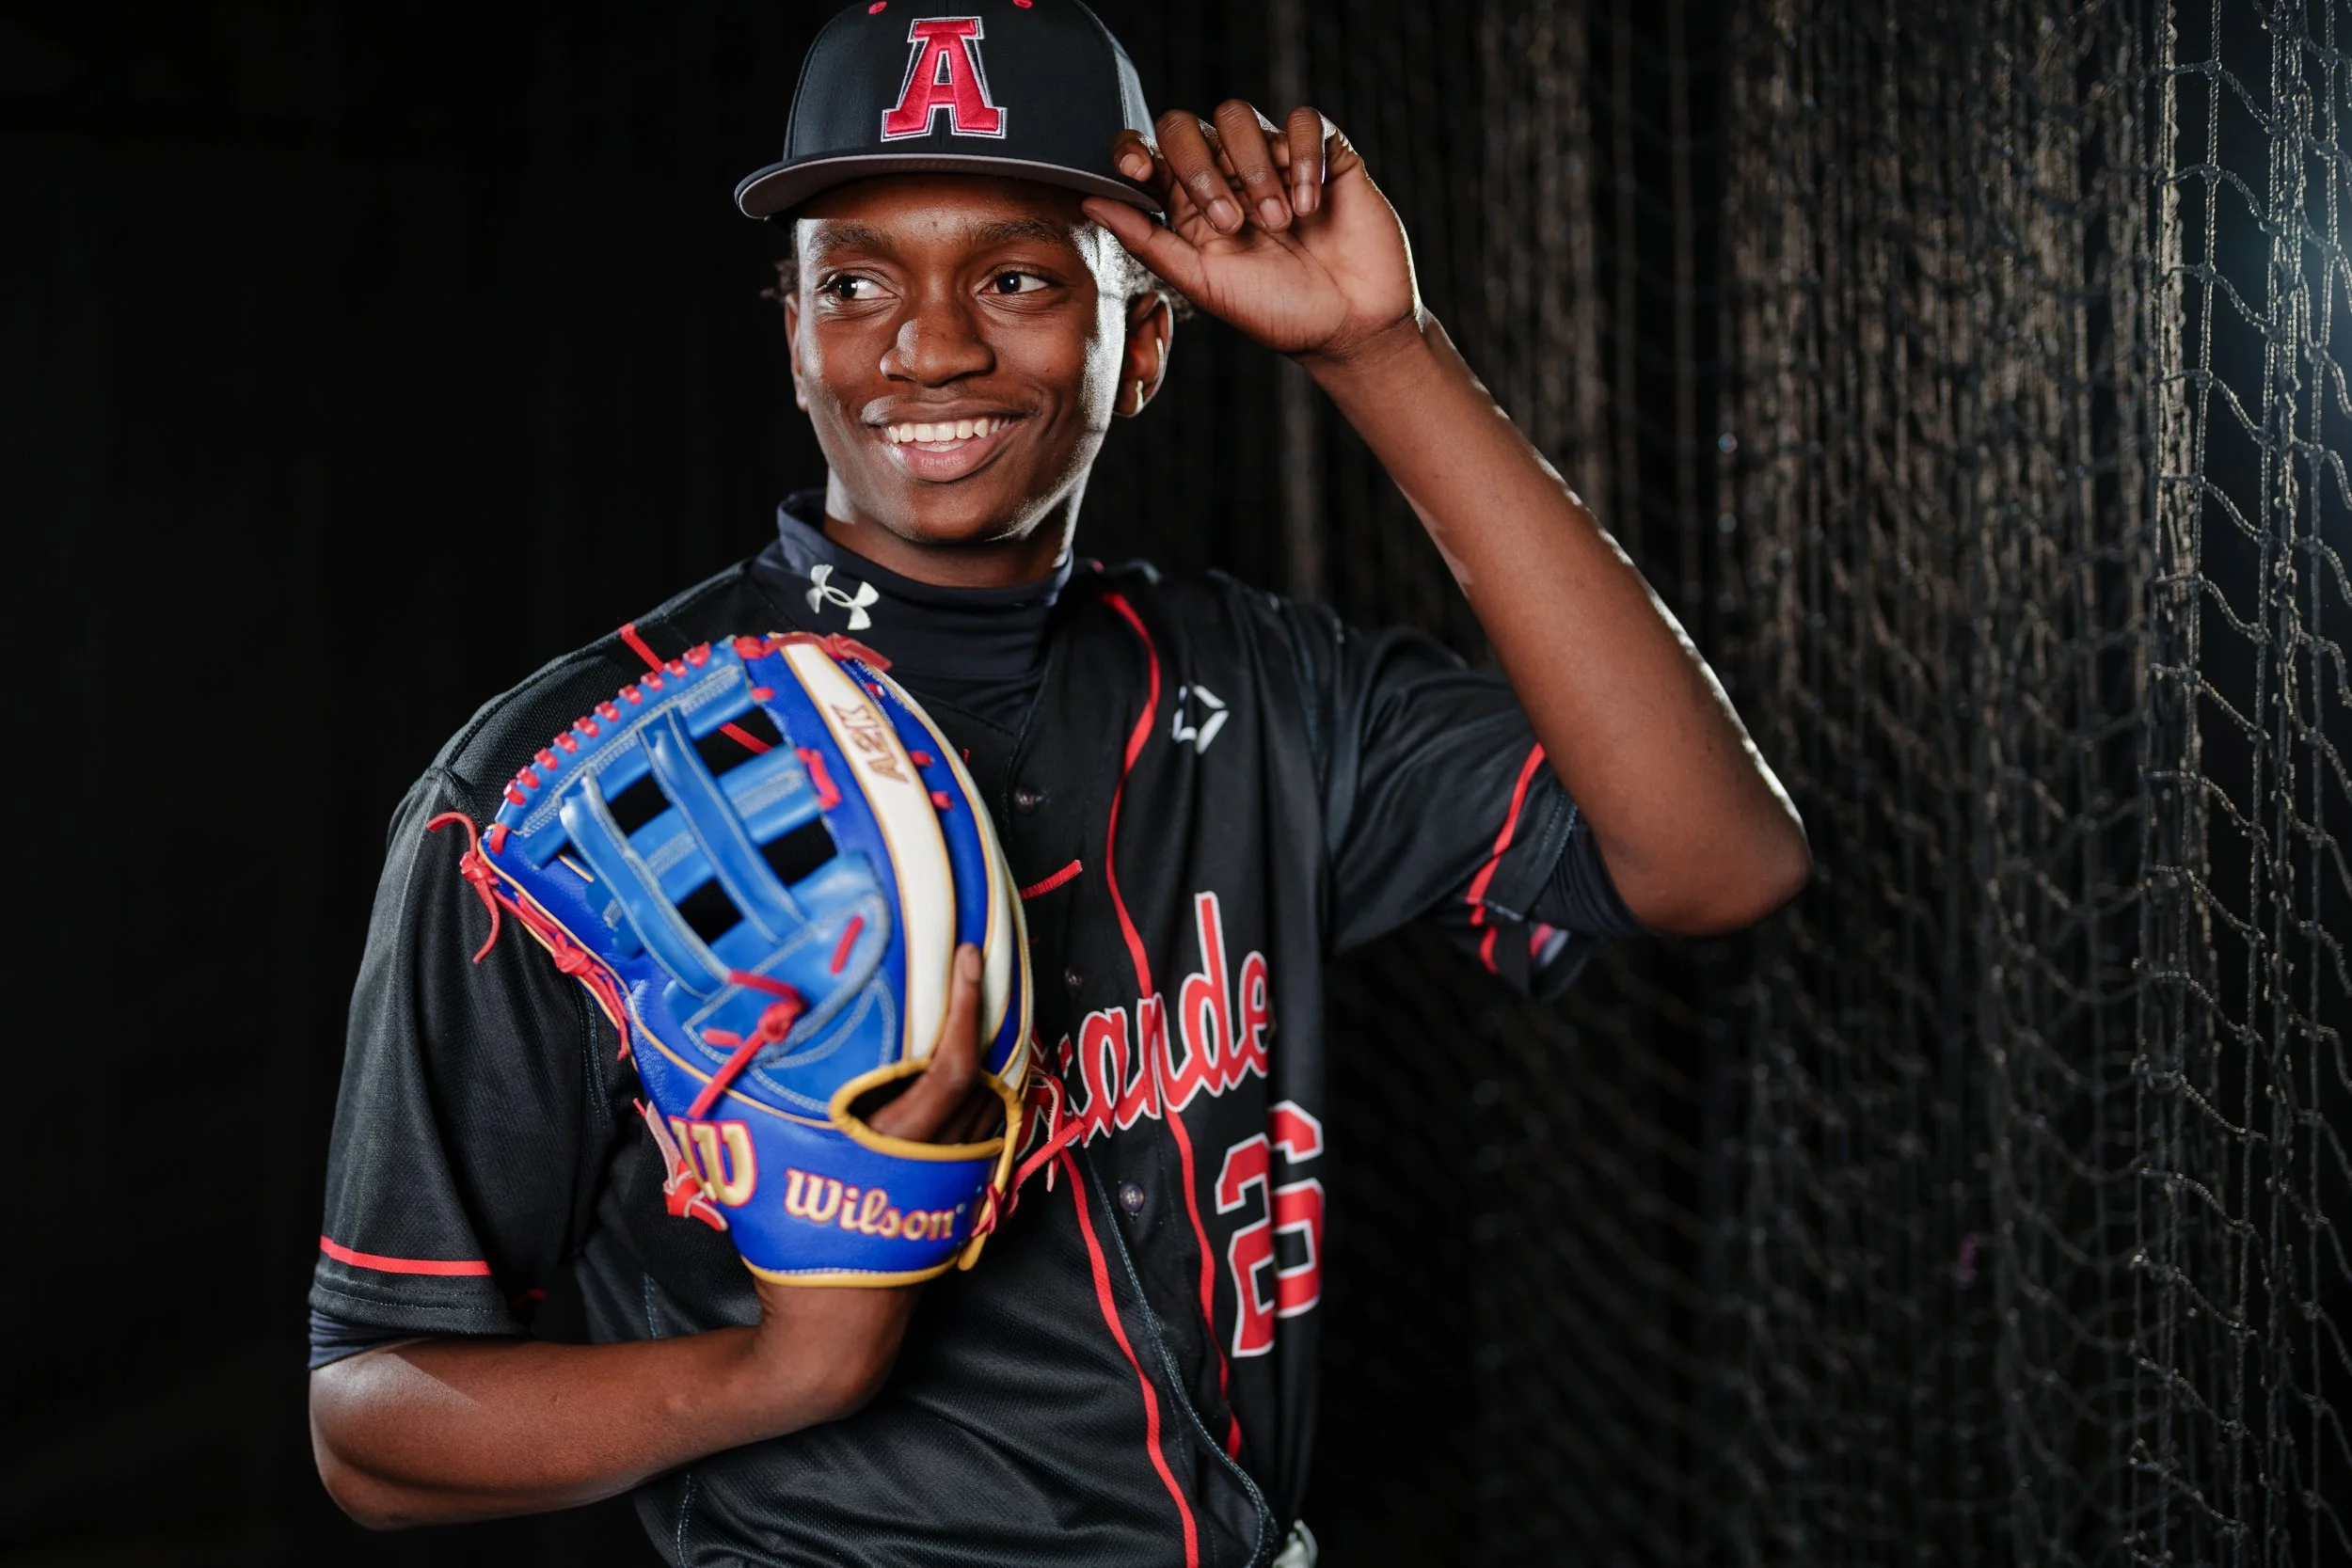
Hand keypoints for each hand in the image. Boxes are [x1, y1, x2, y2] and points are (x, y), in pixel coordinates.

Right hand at [745, 942, 998, 1385]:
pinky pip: (988, 1130)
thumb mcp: (761, 1165)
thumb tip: (712, 1039)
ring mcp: (960, 1182)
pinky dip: (986, 1094)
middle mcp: (940, 1158)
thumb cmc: (787, 1245)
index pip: (949, 1065)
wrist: (833, 1338)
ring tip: (977, 1000)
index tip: (972, 957)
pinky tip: (972, 1070)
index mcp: (895, 1143)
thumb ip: (756, 1101)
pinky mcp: (965, 1200)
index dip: (966, 1007)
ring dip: (992, 1053)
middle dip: (991, 1015)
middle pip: (988, 1074)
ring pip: (994, 1103)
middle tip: (981, 961)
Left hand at [1080, 101, 1420, 366]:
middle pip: (1187, 126)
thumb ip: (1148, 241)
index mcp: (1190, 204)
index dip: (1133, 149)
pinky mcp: (1324, 153)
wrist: (1349, 328)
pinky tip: (1312, 204)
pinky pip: (1303, 121)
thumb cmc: (1277, 313)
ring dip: (1255, 170)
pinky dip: (1302, 158)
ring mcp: (1275, 159)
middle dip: (1201, 169)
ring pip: (1239, 116)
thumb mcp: (1203, 283)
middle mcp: (1228, 174)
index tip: (1135, 170)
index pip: (1149, 153)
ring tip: (1279, 222)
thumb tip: (1090, 201)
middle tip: (1231, 224)